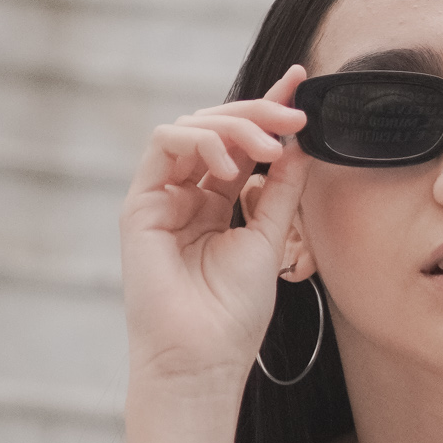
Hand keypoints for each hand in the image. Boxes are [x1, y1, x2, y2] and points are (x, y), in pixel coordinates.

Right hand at [119, 66, 309, 392]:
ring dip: (235, 125)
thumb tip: (301, 141)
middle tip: (295, 117)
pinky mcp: (140, 203)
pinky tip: (230, 162)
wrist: (202, 359)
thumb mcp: (270, 237)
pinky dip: (201, 139)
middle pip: (219, 127)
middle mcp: (187, 194)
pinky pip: (164, 143)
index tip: (302, 84)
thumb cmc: (233, 314)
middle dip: (260, 113)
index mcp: (217, 203)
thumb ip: (282, 188)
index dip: (269, 109)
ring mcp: (162, 196)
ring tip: (268, 149)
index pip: (243, 144)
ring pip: (192, 125)